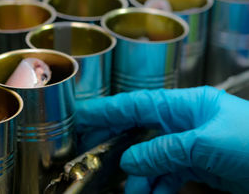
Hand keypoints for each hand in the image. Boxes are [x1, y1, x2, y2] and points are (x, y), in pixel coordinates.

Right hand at [76, 86, 248, 193]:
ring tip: (132, 190)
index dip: (107, 110)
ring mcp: (191, 146)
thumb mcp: (206, 144)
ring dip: (139, 176)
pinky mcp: (199, 166)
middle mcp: (185, 123)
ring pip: (152, 158)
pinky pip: (168, 174)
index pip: (138, 104)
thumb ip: (165, 151)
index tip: (83, 116)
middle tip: (92, 154)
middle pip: (140, 131)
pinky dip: (157, 185)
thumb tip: (130, 160)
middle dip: (117, 144)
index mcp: (186, 105)